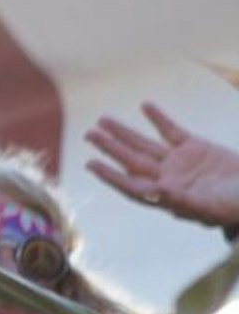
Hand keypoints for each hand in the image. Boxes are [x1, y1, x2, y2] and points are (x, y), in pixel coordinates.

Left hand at [85, 102, 238, 233]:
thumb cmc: (237, 207)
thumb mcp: (210, 207)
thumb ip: (182, 199)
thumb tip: (156, 191)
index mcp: (169, 197)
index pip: (133, 186)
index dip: (111, 176)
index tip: (91, 164)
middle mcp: (169, 178)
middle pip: (133, 161)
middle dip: (110, 148)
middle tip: (88, 134)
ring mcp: (180, 162)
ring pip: (146, 145)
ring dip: (125, 133)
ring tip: (103, 120)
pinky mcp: (195, 148)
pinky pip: (172, 131)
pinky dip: (159, 119)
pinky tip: (145, 106)